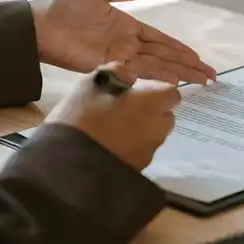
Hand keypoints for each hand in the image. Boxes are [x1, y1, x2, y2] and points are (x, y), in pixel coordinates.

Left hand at [29, 0, 215, 83]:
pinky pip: (138, 72)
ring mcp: (118, 57)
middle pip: (164, 57)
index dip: (179, 49)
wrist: (38, 24)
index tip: (198, 58)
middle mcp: (127, 44)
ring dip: (179, 74)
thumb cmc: (63, 6)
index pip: (160, 40)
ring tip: (200, 81)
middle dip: (187, 66)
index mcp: (126, 26)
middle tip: (210, 76)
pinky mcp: (108, 66)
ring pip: (156, 66)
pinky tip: (174, 82)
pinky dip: (157, 77)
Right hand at [46, 63, 180, 169]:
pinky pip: (142, 153)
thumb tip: (130, 77)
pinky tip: (112, 146)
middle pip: (165, 117)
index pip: (172, 94)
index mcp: (151, 104)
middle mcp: (158, 128)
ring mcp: (149, 152)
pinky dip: (133, 148)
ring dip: (143, 130)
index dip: (158, 92)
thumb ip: (115, 73)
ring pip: (154, 136)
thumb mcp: (92, 85)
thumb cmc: (82, 118)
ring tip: (116, 129)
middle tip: (127, 109)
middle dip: (152, 111)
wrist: (71, 166)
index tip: (140, 91)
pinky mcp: (139, 170)